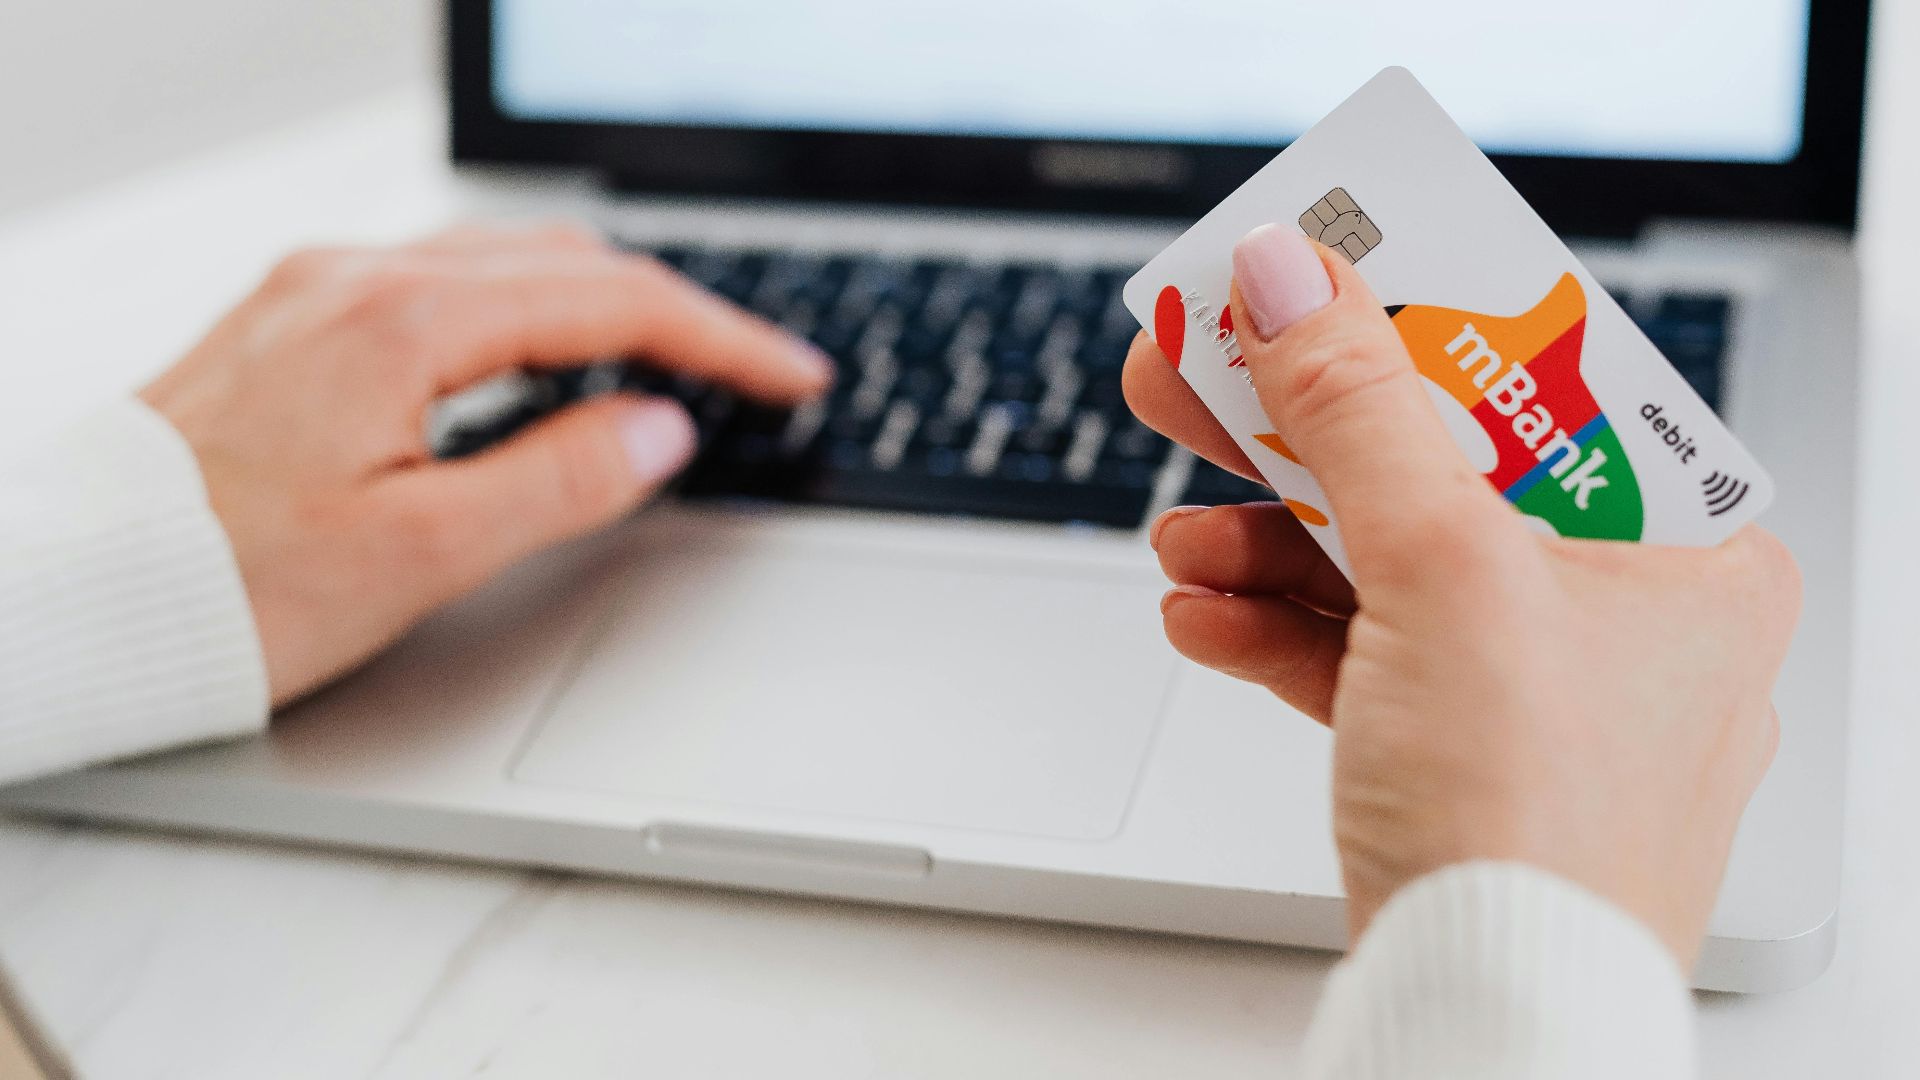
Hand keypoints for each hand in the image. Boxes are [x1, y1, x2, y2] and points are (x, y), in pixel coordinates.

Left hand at [140, 224, 831, 706]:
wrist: (79, 593)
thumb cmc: (224, 588)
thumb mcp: (420, 552)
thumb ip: (560, 478)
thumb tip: (660, 428)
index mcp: (398, 325)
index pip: (610, 301)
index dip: (723, 341)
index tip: (793, 377)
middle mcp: (355, 281)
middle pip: (566, 260)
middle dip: (677, 311)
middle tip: (752, 375)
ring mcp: (318, 291)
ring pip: (506, 262)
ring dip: (604, 303)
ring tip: (673, 365)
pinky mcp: (294, 318)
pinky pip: (444, 281)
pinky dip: (529, 309)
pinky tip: (547, 356)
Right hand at [1125, 224, 1800, 966]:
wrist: (1485, 1018)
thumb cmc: (1536, 826)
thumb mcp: (1443, 572)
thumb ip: (1359, 409)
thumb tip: (1294, 281)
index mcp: (1690, 556)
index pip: (1547, 387)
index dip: (1424, 321)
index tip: (1325, 278)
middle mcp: (1629, 618)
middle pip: (1443, 471)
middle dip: (1308, 436)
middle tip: (1212, 370)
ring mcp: (1539, 691)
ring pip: (1387, 566)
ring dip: (1271, 545)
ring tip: (1182, 533)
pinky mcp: (1460, 750)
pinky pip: (1363, 654)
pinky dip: (1280, 629)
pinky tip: (1202, 616)